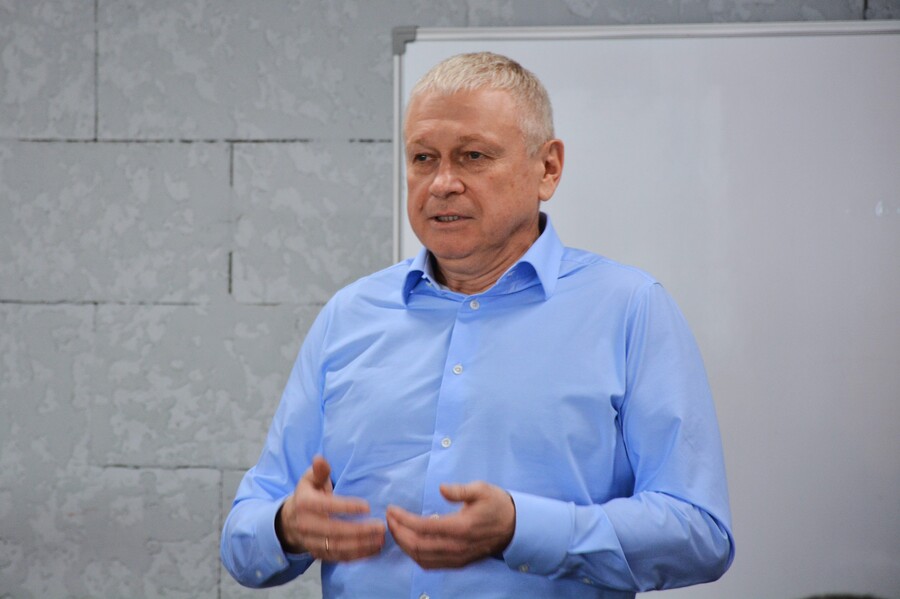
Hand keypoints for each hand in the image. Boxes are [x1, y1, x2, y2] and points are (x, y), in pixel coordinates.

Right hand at [277, 455, 385, 560]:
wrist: (290, 521)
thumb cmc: (307, 495)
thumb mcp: (310, 480)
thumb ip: (319, 471)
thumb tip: (320, 459)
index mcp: (305, 504)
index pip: (328, 506)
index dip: (347, 507)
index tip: (368, 507)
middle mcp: (306, 525)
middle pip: (335, 531)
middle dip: (360, 531)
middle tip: (381, 527)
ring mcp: (311, 542)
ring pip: (338, 547)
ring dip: (361, 545)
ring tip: (381, 539)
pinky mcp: (318, 554)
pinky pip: (339, 558)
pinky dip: (357, 556)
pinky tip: (374, 550)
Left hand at [386, 481, 515, 568]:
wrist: (515, 527)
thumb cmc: (497, 505)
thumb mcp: (482, 489)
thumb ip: (461, 490)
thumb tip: (442, 488)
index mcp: (461, 527)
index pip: (423, 527)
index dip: (403, 520)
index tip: (392, 509)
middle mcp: (457, 547)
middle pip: (418, 546)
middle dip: (398, 532)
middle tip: (389, 518)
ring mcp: (457, 557)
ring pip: (421, 558)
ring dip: (404, 545)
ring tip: (395, 529)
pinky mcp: (458, 562)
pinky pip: (430, 564)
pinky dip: (415, 555)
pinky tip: (409, 542)